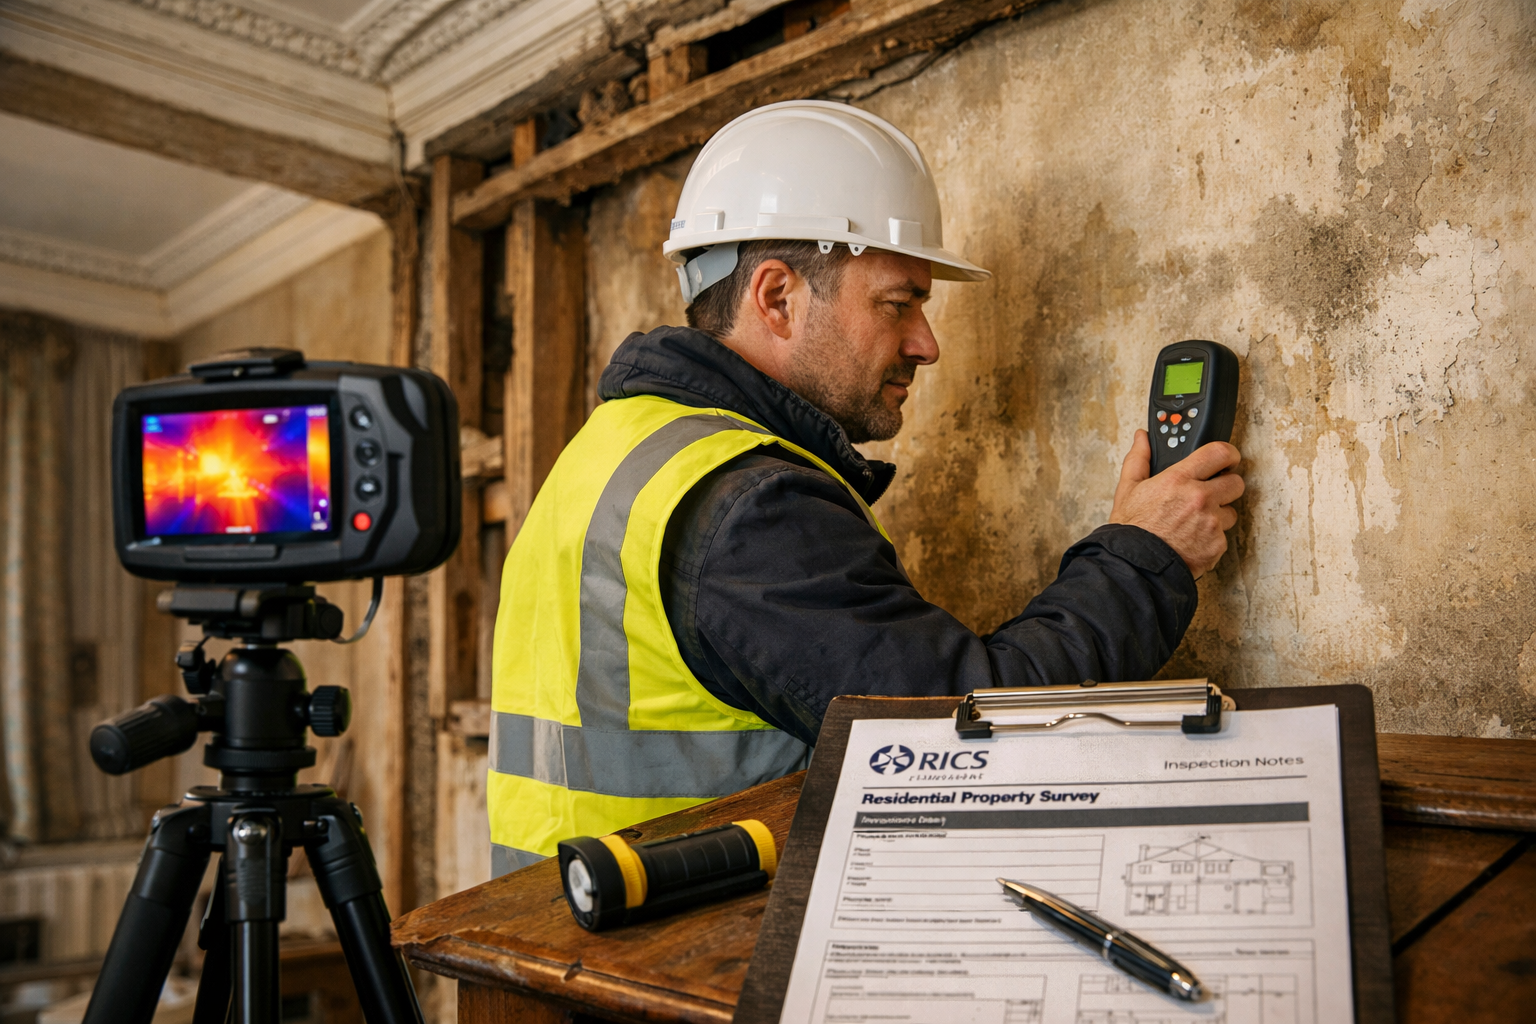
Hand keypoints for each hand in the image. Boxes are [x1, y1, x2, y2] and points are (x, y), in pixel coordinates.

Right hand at [1109, 430, 1243, 578]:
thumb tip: (1142, 438)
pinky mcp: (1217, 546)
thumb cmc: (1131, 530)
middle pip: (1236, 483)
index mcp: (1179, 480)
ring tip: (1194, 523)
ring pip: (1230, 512)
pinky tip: (1191, 540)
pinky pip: (1222, 537)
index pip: (1220, 453)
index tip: (1228, 458)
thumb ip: (1139, 459)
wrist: (1134, 566)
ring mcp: (1211, 523)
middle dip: (1226, 486)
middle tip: (1211, 492)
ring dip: (1218, 515)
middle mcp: (1200, 499)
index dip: (1228, 454)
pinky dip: (1211, 539)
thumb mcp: (1128, 489)